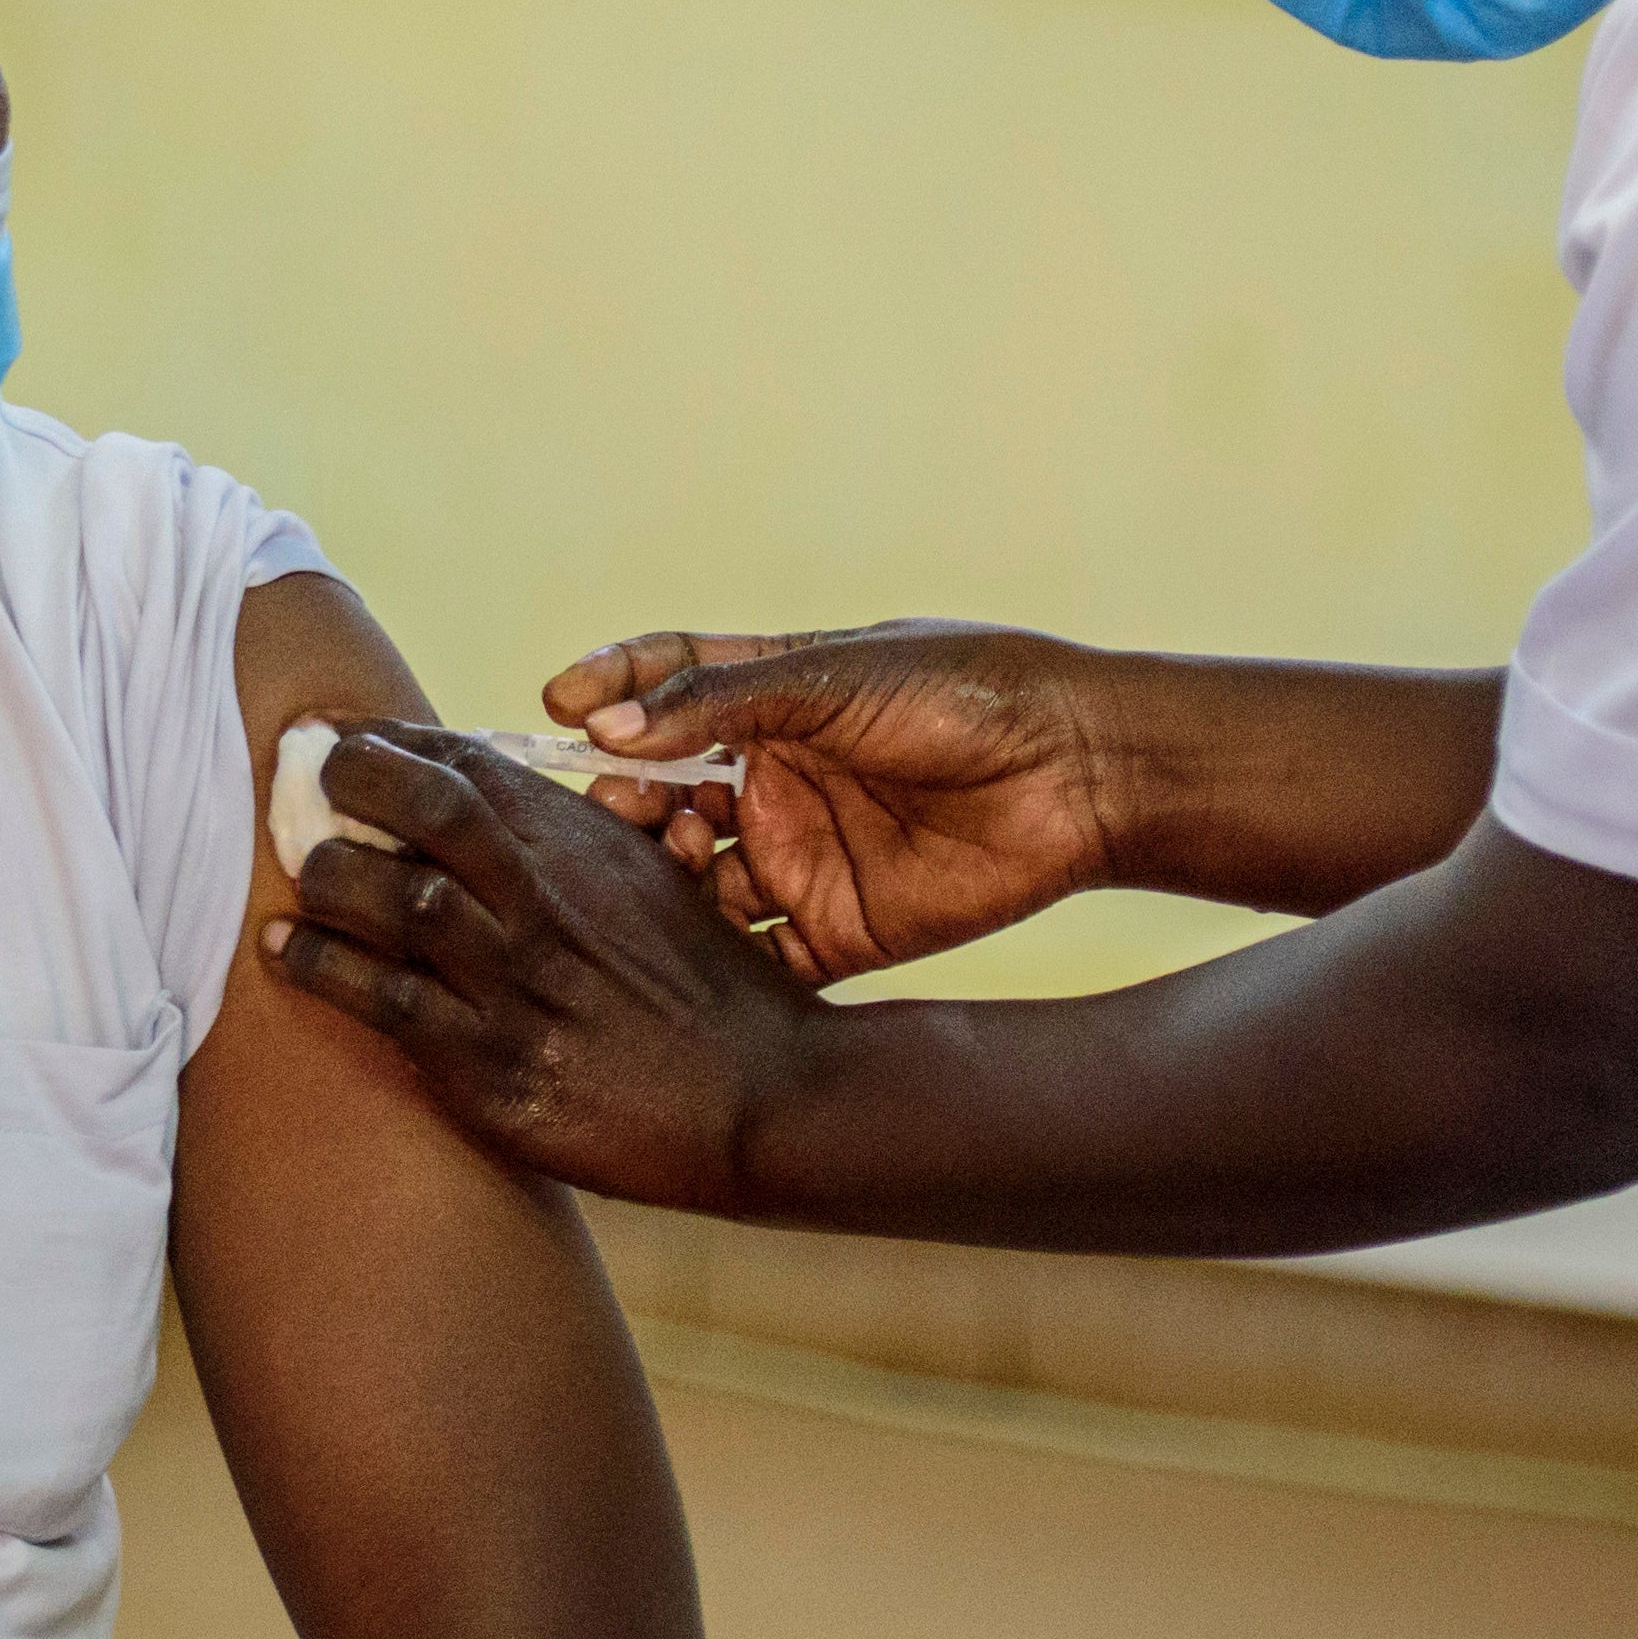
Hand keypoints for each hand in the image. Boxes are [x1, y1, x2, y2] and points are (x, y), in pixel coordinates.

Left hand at [259, 728, 818, 1209]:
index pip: (471, 767)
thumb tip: (489, 804)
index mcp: (588, 848)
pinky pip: (384, 1002)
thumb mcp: (661, 885)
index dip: (392, 742)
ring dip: (325, 874)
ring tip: (297, 870)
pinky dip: (320, 966)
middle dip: (347, 779)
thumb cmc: (712, 995)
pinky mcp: (492, 1068)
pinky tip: (284, 948)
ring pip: (390, 899)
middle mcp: (547, 903)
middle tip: (297, 778)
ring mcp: (516, 985)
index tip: (342, 737)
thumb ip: (579, 843)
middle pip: (423, 808)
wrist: (767, 1102)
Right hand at [547, 622, 1132, 981]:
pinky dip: (711, 962)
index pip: (664, 689)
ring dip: (665, 874)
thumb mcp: (836, 677)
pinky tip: (690, 946)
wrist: (1081, 771)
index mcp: (774, 702)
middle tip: (614, 803)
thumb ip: (720, 701)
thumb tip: (605, 727)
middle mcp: (777, 782)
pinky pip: (753, 958)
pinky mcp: (836, 932)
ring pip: (695, 883)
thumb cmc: (968, 693)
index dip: (608, 693)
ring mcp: (802, 859)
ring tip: (682, 850)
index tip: (556, 707)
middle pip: (664, 798)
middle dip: (625, 801)